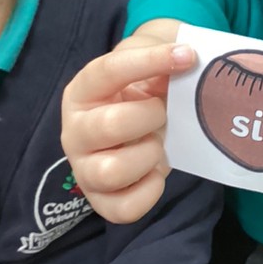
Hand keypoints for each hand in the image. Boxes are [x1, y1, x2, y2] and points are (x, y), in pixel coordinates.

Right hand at [61, 25, 196, 223]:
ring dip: (149, 155)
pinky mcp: (101, 200)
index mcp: (83, 90)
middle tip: (163, 112)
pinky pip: (123, 209)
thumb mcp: (149, 63)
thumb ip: (161, 54)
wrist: (144, 120)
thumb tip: (186, 60)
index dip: (149, 60)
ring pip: (112, 171)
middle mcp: (75, 130)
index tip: (187, 56)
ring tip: (158, 144)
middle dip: (150, 117)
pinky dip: (149, 191)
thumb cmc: (143, 90)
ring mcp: (85, 169)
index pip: (109, 70)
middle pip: (110, 126)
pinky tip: (157, 170)